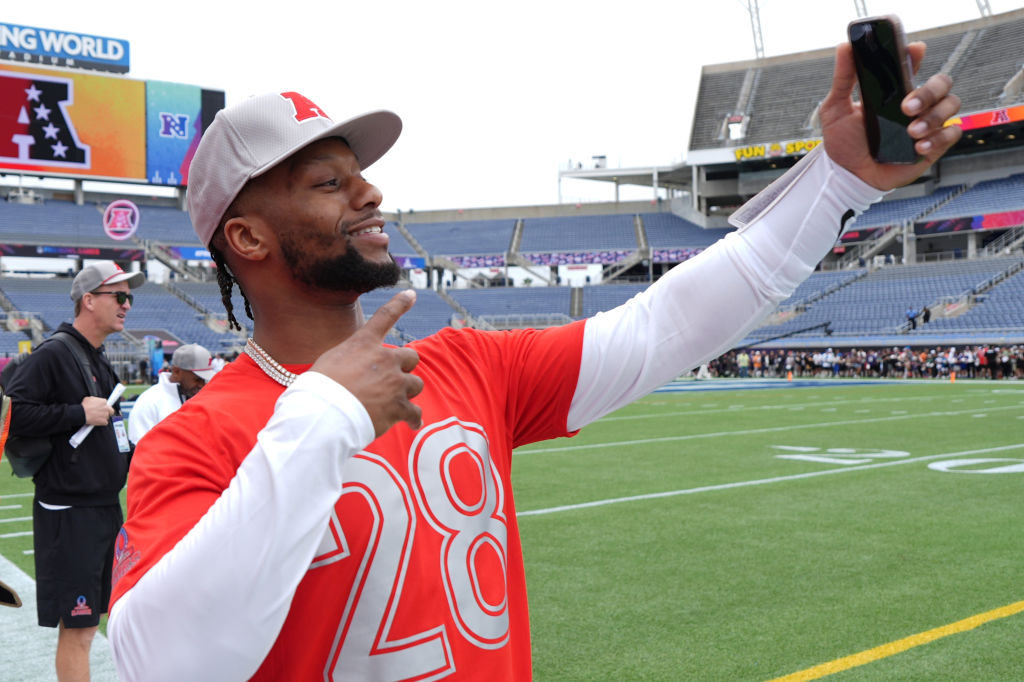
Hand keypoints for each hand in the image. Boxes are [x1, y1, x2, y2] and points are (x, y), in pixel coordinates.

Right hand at [82, 396, 113, 425]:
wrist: (81, 413)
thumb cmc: (84, 406)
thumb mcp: (89, 398)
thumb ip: (95, 399)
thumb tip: (95, 400)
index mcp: (103, 402)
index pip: (107, 404)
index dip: (104, 406)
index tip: (102, 408)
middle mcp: (106, 408)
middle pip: (111, 410)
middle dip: (108, 412)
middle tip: (102, 413)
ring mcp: (106, 415)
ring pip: (107, 417)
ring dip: (103, 417)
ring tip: (97, 417)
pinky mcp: (104, 421)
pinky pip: (105, 422)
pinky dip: (102, 422)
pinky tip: (97, 421)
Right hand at [311, 289, 423, 436]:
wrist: (322, 415)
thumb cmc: (317, 390)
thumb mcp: (329, 362)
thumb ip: (349, 359)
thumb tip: (353, 370)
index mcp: (364, 344)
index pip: (385, 316)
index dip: (400, 303)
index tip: (411, 294)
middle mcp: (384, 359)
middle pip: (411, 356)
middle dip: (404, 367)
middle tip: (392, 380)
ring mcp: (395, 382)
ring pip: (416, 384)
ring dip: (407, 392)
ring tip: (393, 404)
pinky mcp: (399, 406)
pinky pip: (415, 413)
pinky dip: (413, 419)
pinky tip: (411, 423)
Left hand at [821, 41, 962, 189]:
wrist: (847, 176)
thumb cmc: (844, 142)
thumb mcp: (836, 108)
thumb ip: (843, 79)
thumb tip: (845, 47)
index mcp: (894, 91)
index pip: (913, 66)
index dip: (917, 56)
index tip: (915, 51)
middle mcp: (914, 104)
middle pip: (941, 83)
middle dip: (928, 91)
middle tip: (906, 106)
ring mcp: (926, 124)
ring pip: (951, 105)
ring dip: (934, 116)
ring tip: (911, 131)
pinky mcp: (933, 146)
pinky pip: (952, 133)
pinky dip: (940, 137)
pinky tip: (919, 145)